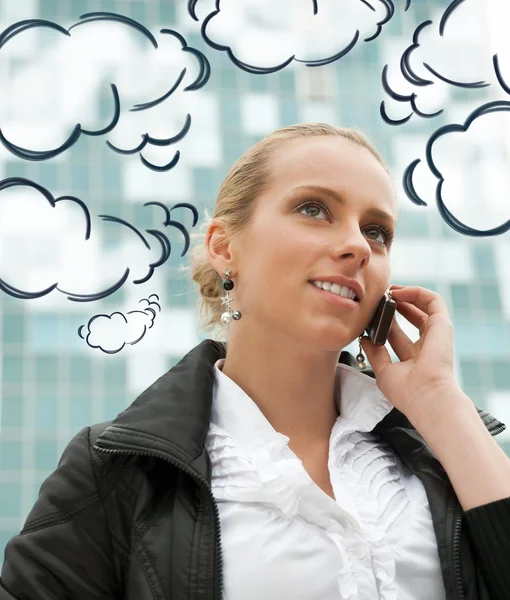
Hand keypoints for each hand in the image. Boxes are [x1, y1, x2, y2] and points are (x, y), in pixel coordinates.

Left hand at [360, 285, 461, 421]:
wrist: (426, 396)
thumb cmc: (407, 392)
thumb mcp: (384, 371)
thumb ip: (375, 353)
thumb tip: (365, 338)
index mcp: (414, 358)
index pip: (398, 335)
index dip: (386, 322)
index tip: (371, 314)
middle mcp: (427, 345)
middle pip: (412, 318)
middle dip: (395, 306)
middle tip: (379, 298)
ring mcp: (436, 334)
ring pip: (424, 306)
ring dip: (406, 295)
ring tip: (389, 290)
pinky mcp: (442, 324)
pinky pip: (433, 300)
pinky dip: (416, 292)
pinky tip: (398, 292)